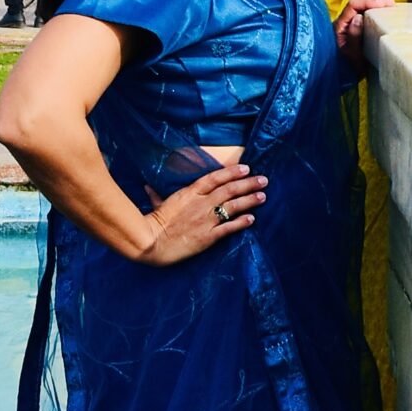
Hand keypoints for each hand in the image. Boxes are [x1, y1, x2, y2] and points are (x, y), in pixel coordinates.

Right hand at [140, 161, 267, 263]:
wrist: (151, 242)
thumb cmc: (153, 223)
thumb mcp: (157, 205)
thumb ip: (157, 195)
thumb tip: (148, 187)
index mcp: (189, 193)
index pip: (215, 178)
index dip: (232, 172)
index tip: (246, 168)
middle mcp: (201, 204)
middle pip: (229, 190)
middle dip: (248, 183)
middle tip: (263, 179)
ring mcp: (206, 220)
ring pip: (232, 206)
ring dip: (249, 200)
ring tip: (263, 196)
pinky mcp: (207, 237)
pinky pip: (228, 228)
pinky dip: (241, 223)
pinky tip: (252, 219)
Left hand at [334, 0, 394, 65]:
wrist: (343, 76)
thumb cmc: (347, 68)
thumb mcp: (352, 56)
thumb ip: (354, 37)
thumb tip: (358, 17)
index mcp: (340, 25)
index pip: (353, 5)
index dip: (369, 1)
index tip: (384, 5)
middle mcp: (343, 19)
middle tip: (389, 4)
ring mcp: (350, 20)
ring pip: (361, 0)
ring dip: (375, 0)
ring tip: (389, 6)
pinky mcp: (357, 23)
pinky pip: (365, 8)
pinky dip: (375, 6)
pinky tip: (384, 11)